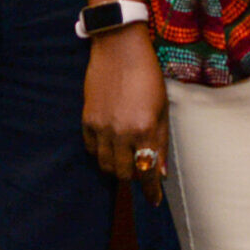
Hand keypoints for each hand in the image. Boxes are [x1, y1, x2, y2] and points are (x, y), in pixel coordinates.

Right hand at [82, 27, 169, 201]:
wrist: (118, 48)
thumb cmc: (147, 75)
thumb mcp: (162, 107)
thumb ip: (161, 141)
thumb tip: (160, 172)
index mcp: (145, 128)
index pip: (147, 171)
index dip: (151, 190)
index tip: (154, 200)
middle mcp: (121, 132)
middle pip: (124, 173)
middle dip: (134, 176)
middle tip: (140, 168)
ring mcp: (102, 126)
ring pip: (106, 165)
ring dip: (117, 166)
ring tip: (125, 156)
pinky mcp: (87, 119)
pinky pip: (92, 149)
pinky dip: (101, 152)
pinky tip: (110, 143)